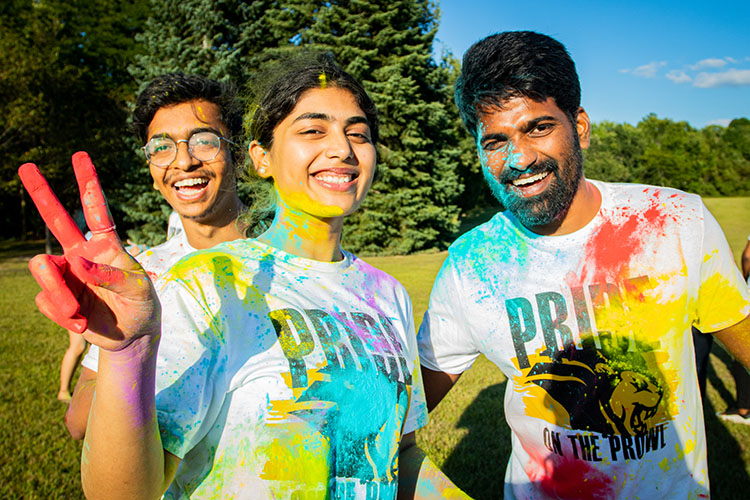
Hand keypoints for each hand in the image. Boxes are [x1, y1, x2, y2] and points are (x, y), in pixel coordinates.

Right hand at [19, 152, 160, 351]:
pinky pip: (47, 300)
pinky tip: (81, 322)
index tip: (80, 155)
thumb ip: (110, 274)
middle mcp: (82, 253)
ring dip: (60, 292)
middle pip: (57, 219)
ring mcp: (66, 274)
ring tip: (78, 311)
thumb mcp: (137, 288)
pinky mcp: (56, 297)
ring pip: (44, 269)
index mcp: (106, 245)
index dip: (89, 183)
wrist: (131, 335)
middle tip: (25, 166)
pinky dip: (64, 314)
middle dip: (42, 193)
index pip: (96, 210)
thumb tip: (76, 261)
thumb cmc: (140, 304)